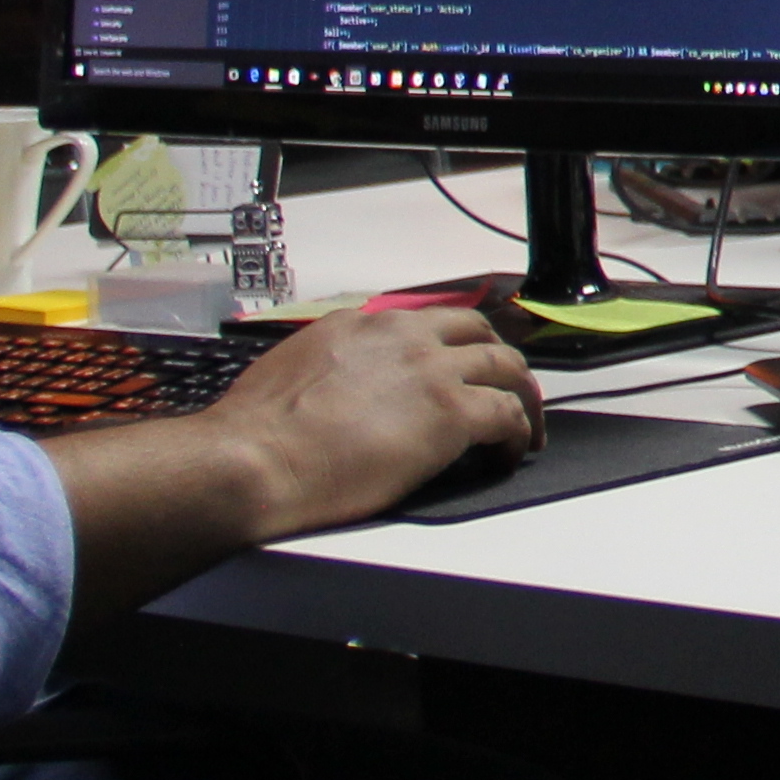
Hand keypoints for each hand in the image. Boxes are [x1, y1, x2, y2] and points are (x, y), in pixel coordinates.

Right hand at [191, 303, 540, 538]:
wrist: (256, 458)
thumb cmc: (257, 432)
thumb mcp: (293, 371)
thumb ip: (329, 368)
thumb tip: (337, 392)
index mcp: (362, 325)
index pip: (424, 322)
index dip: (449, 345)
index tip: (456, 366)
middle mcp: (404, 336)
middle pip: (478, 331)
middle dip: (496, 358)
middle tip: (505, 387)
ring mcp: (433, 371)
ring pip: (507, 367)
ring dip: (522, 395)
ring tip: (524, 425)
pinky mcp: (453, 412)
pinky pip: (508, 415)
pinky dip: (517, 433)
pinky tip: (508, 454)